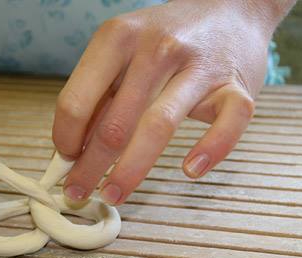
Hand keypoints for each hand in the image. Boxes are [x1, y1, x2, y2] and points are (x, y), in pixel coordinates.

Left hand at [53, 0, 294, 204]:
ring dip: (130, 171)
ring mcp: (199, 66)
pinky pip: (227, 124)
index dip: (64, 138)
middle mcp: (156, 48)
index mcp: (118, 38)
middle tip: (77, 193)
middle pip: (114, 123)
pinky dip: (210, 150)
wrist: (230, 8)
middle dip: (90, 168)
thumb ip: (98, 94)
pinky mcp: (237, 86)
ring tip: (113, 195)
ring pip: (158, 127)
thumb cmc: (164, 39)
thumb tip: (72, 150)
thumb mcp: (121, 51)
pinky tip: (190, 171)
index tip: (63, 160)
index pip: (76, 100)